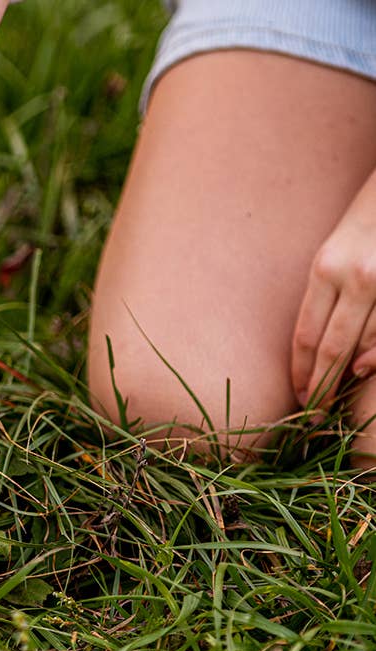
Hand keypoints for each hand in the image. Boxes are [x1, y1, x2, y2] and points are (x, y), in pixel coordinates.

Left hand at [292, 171, 375, 407]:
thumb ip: (325, 295)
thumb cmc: (368, 219)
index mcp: (326, 268)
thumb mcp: (334, 252)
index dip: (300, 371)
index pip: (305, 335)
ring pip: (365, 345)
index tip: (297, 394)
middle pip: (332, 348)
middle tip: (313, 414)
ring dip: (348, 377)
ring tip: (334, 400)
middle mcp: (357, 277)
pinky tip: (364, 372)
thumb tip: (317, 350)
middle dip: (321, 387)